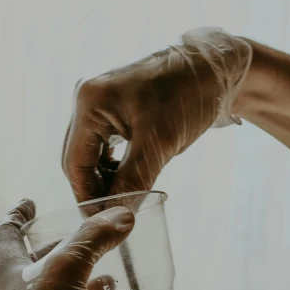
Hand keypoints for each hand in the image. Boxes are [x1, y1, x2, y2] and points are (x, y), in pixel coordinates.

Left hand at [0, 198, 134, 289]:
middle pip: (37, 268)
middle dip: (66, 255)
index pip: (7, 233)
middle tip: (91, 246)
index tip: (31, 203)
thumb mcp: (67, 268)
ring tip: (111, 285)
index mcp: (8, 271)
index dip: (18, 215)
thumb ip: (94, 239)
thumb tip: (123, 215)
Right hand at [62, 27, 251, 201]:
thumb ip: (133, 181)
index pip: (75, 162)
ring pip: (89, 152)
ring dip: (103, 178)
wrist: (215, 67)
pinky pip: (102, 143)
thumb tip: (117, 215)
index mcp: (90, 101)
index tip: (102, 222)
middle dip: (94, 188)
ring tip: (122, 200)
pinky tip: (125, 178)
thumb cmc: (190, 95)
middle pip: (77, 158)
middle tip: (113, 216)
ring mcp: (98, 100)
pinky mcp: (112, 105)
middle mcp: (86, 97)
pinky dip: (111, 164)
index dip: (87, 196)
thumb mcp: (160, 143)